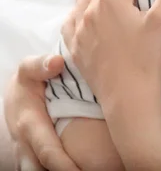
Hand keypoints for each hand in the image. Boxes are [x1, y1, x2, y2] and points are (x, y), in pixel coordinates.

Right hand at [3, 55, 80, 170]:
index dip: (64, 165)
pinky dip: (59, 169)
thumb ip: (41, 64)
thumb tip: (57, 62)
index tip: (83, 170)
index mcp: (29, 124)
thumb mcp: (29, 68)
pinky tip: (81, 168)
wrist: (15, 93)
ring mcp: (27, 152)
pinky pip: (42, 169)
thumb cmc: (28, 79)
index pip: (48, 151)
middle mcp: (26, 143)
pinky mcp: (32, 156)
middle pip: (43, 169)